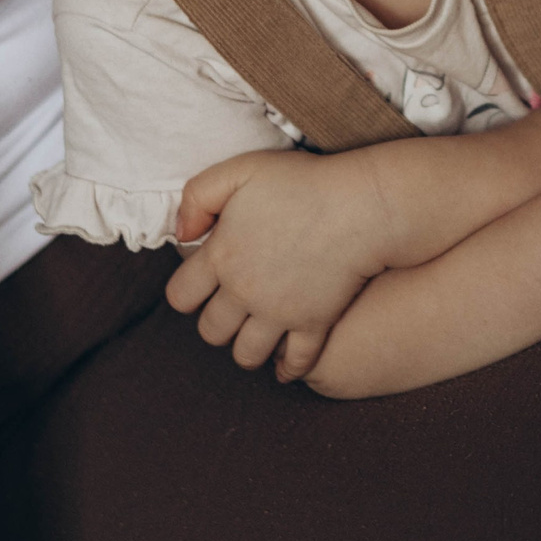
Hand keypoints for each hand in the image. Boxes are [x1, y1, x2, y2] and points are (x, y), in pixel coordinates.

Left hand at [165, 148, 391, 380]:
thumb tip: (181, 234)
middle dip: (216, 323)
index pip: (180, 296)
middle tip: (230, 308)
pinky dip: (287, 369)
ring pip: (246, 355)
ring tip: (254, 333)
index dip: (187, 291)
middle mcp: (244, 293)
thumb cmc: (301, 182)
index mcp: (221, 257)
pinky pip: (295, 363)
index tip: (203, 281)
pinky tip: (284, 364)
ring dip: (246, 348)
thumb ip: (198, 197)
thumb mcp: (240, 171)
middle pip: (211, 331)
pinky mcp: (314, 324)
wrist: (360, 205)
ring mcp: (279, 314)